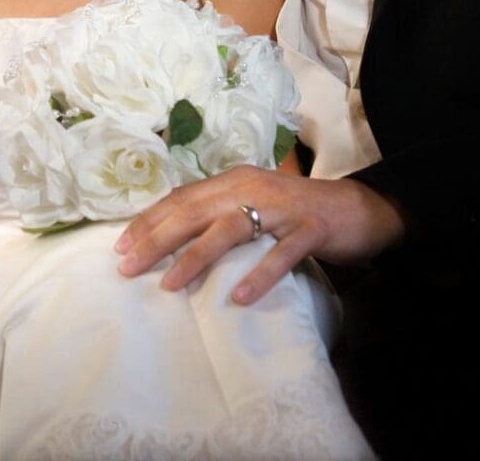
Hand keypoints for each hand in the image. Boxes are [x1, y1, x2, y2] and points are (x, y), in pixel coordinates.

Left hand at [114, 165, 404, 304]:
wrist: (359, 207)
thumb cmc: (296, 210)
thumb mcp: (252, 204)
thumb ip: (218, 212)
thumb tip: (172, 234)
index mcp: (233, 181)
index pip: (181, 198)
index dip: (150, 220)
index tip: (121, 244)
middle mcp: (251, 187)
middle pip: (194, 211)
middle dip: (157, 238)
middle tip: (127, 266)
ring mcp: (281, 208)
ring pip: (229, 230)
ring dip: (195, 257)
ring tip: (169, 285)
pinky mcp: (310, 228)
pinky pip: (281, 254)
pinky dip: (259, 275)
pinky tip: (239, 299)